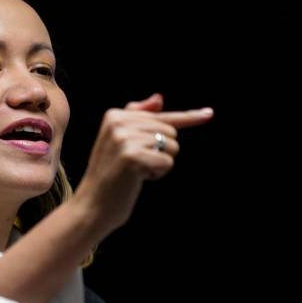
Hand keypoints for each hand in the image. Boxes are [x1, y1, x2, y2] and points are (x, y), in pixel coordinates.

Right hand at [72, 93, 212, 240]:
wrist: (92, 205)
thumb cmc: (109, 175)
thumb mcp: (119, 142)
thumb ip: (138, 118)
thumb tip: (159, 98)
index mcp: (114, 115)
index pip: (160, 115)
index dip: (188, 117)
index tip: (209, 114)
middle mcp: (118, 122)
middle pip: (169, 130)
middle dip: (161, 151)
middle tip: (137, 165)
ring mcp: (124, 139)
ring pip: (171, 145)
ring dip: (160, 163)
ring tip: (136, 172)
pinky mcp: (132, 157)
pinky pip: (167, 161)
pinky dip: (158, 173)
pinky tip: (139, 179)